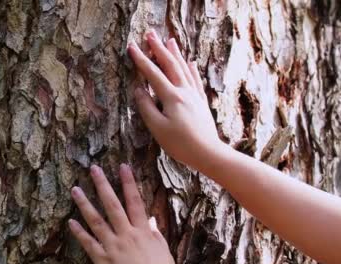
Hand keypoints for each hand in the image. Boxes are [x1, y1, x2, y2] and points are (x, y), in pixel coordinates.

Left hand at [68, 164, 178, 263]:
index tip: (122, 166)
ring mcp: (112, 246)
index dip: (128, 182)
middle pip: (112, 204)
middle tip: (93, 169)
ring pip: (96, 220)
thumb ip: (155, 233)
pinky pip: (89, 244)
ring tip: (75, 189)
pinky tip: (70, 221)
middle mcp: (126, 234)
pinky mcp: (103, 261)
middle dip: (103, 184)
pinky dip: (79, 232)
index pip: (135, 200)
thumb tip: (149, 219)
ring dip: (85, 203)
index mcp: (142, 231)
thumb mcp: (163, 250)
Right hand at [128, 30, 222, 171]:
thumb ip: (147, 108)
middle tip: (150, 34)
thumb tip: (138, 90)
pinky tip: (190, 62)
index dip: (141, 60)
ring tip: (170, 40)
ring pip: (184, 69)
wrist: (208, 153)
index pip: (153, 74)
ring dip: (175, 54)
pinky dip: (191, 69)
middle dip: (159, 49)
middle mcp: (184, 92)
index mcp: (171, 97)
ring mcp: (194, 96)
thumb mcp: (158, 128)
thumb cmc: (181, 144)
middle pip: (170, 65)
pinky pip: (195, 81)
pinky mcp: (201, 103)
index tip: (132, 47)